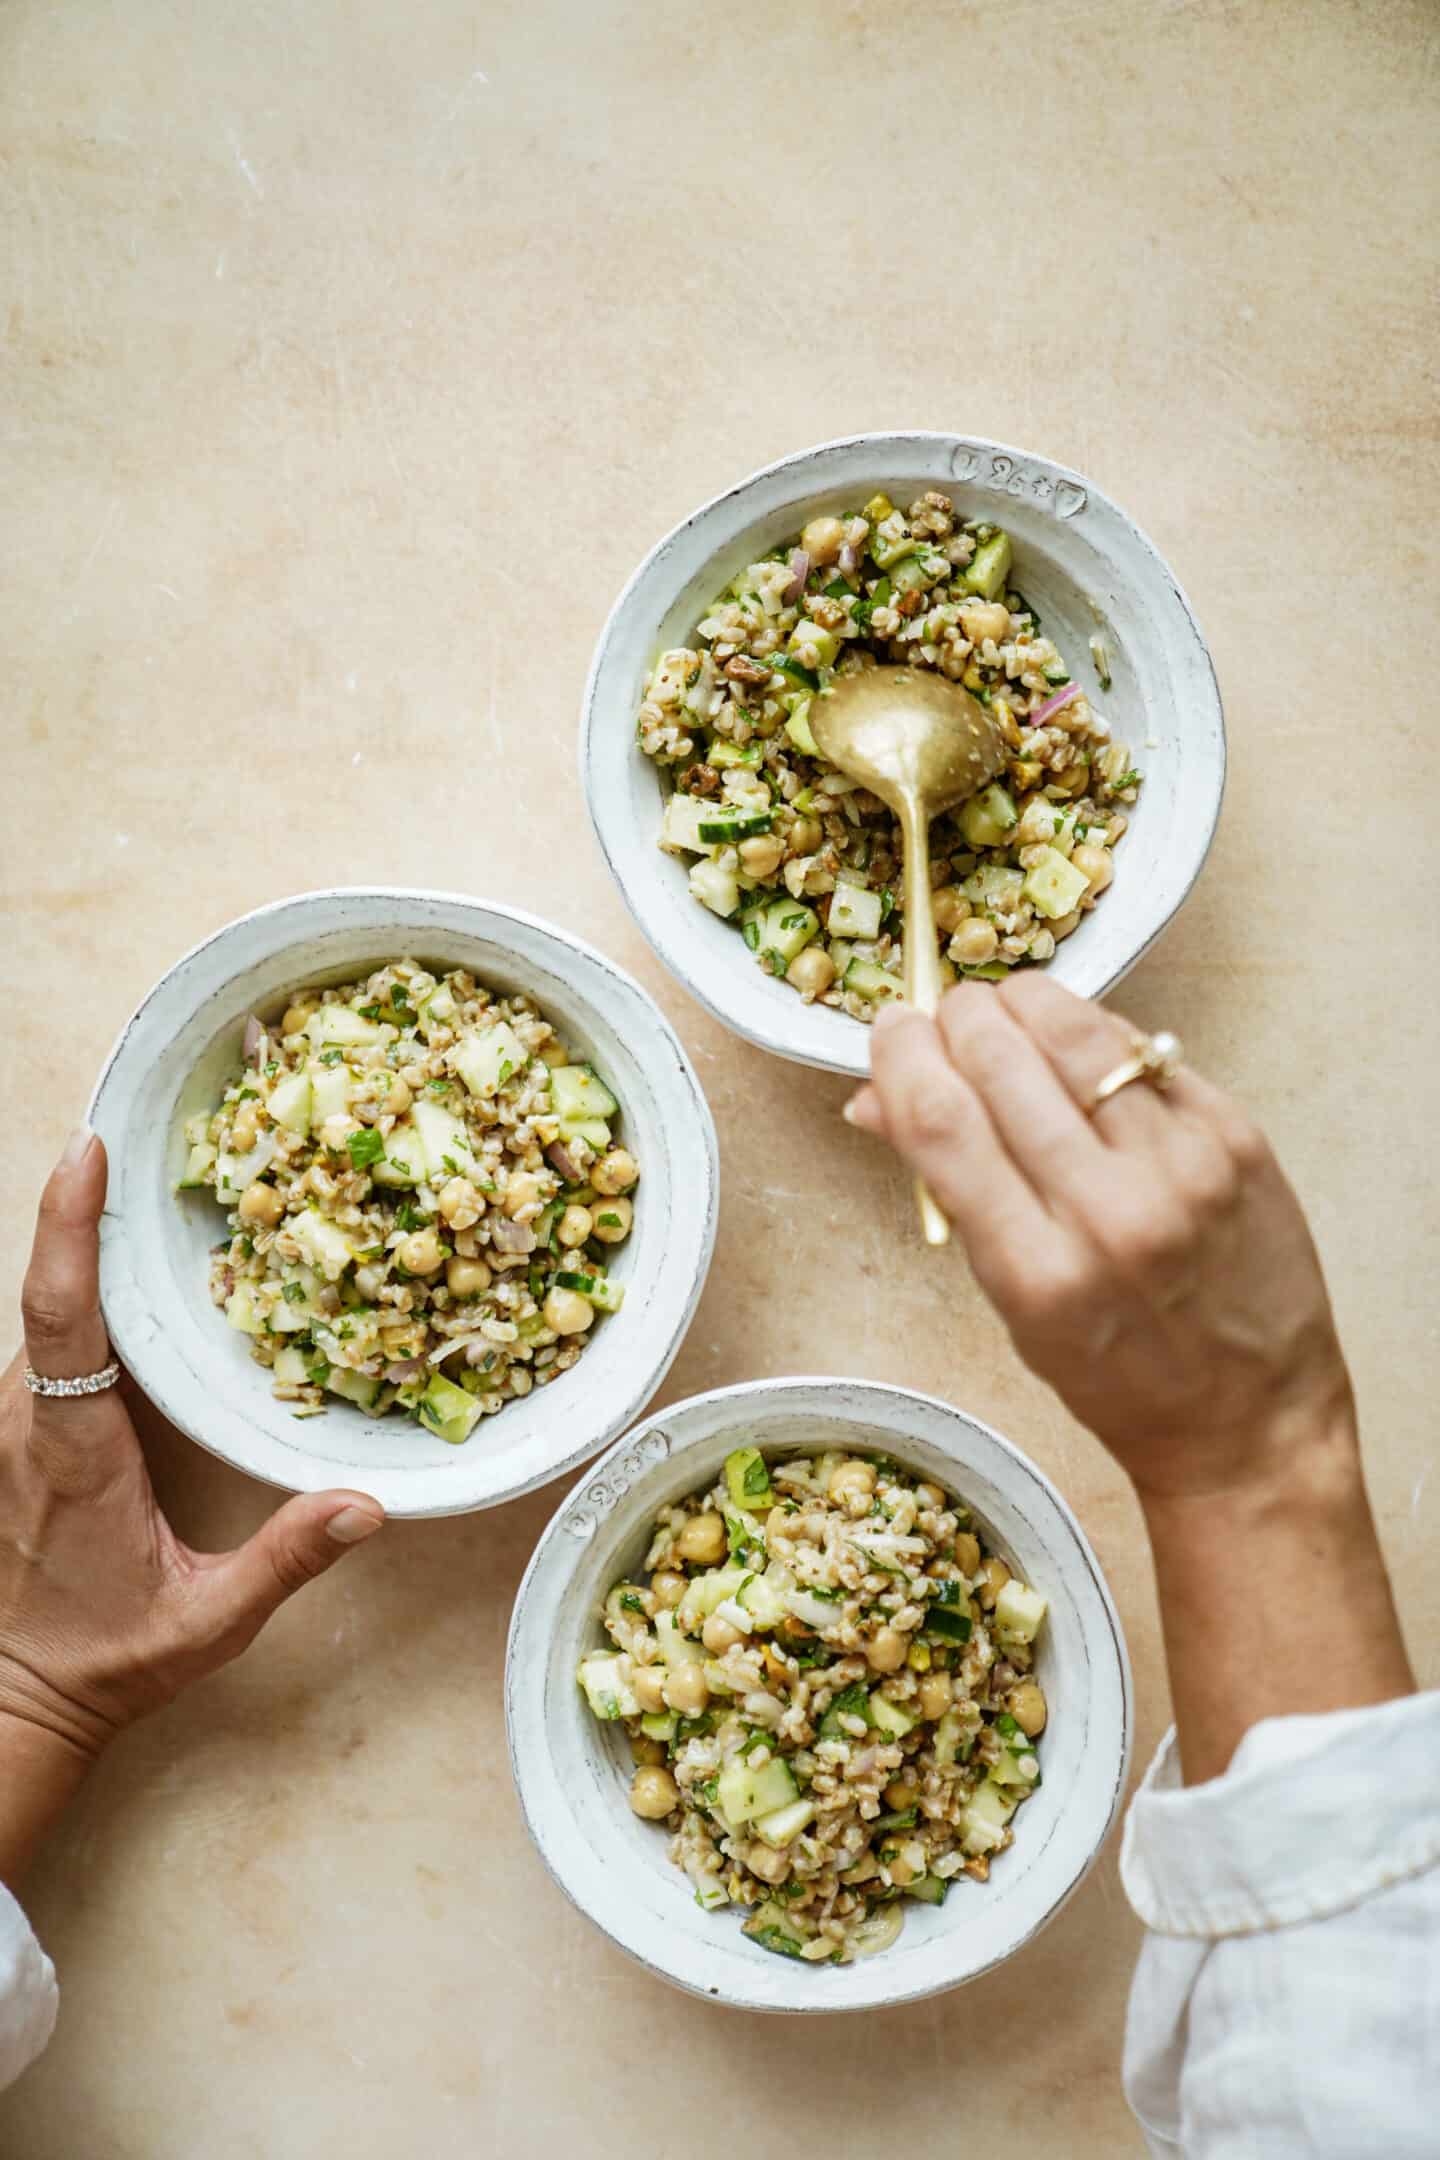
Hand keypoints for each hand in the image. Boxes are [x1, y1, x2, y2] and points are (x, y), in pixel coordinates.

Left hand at [0, 1130, 385, 1878]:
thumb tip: (367, 1505)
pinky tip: (116, 1271)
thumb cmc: (107, 1660)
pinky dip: (74, 1295)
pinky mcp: (12, 1437)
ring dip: (81, 1252)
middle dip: (86, 1212)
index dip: (70, 1227)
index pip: (62, 1316)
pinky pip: (43, 1346)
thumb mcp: (207, 1621)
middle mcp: (25, 1424)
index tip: (89, 1150)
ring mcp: (8, 1428)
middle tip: (137, 1137)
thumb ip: (285, 1558)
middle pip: (51, 1294)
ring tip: (131, 1181)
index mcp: (71, 1450)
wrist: (14, 1700)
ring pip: (44, 1319)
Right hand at [848, 976, 1350, 1502]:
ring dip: (1024, 1004)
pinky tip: (1079, 1049)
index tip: (890, 1030)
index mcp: (1036, 1271)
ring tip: (1006, 1011)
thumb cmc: (1117, 1374)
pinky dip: (1096, 1036)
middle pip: (1002, 1059)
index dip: (900, 1054)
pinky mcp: (1235, 1136)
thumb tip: (874, 1097)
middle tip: (945, 1015)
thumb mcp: (1011, 1304)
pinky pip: (1144, 1051)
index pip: (941, 1120)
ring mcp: (1182, 1169)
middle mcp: (1111, 1213)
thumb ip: (950, 1193)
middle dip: (957, 1016)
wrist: (1247, 1417)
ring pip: (1077, 1032)